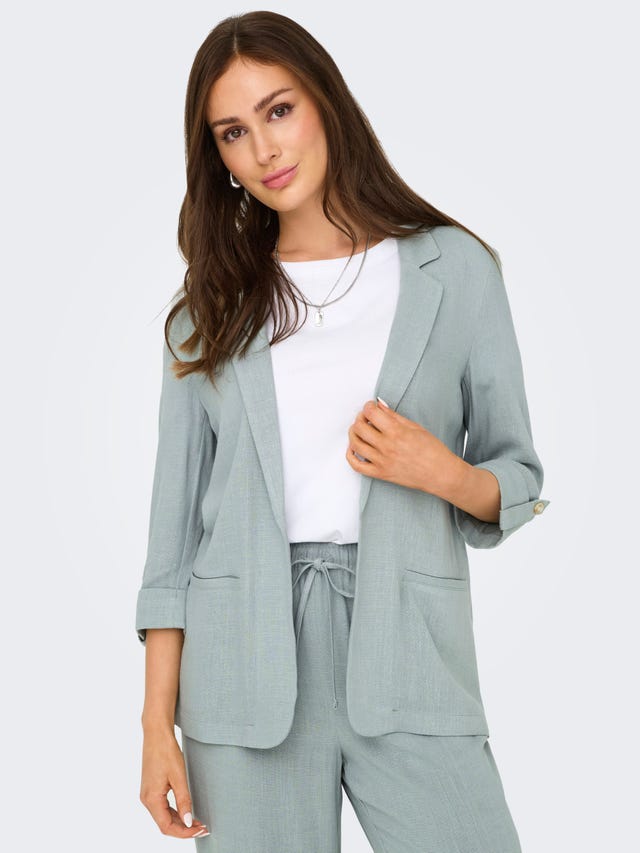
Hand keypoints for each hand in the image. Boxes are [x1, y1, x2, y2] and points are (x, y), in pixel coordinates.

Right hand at [140, 728, 208, 839]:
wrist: (156, 733)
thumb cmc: (166, 751)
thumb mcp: (178, 776)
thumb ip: (183, 801)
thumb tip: (188, 822)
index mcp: (151, 799)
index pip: (166, 827)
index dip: (184, 833)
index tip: (200, 829)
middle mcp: (146, 799)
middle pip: (164, 824)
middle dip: (184, 829)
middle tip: (203, 827)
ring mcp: (147, 794)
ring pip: (163, 817)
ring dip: (180, 822)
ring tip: (197, 822)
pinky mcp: (151, 788)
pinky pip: (162, 807)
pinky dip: (174, 813)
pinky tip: (186, 812)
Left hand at [345, 397, 460, 497]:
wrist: (440, 474)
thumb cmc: (433, 450)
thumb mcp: (415, 427)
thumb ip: (394, 416)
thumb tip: (379, 405)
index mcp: (397, 432)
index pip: (371, 413)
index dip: (368, 406)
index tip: (371, 406)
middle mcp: (387, 447)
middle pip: (360, 427)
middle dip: (360, 418)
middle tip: (365, 417)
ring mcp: (382, 461)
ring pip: (355, 444)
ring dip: (353, 433)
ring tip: (359, 429)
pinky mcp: (380, 474)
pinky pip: (357, 466)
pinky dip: (351, 455)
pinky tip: (353, 448)